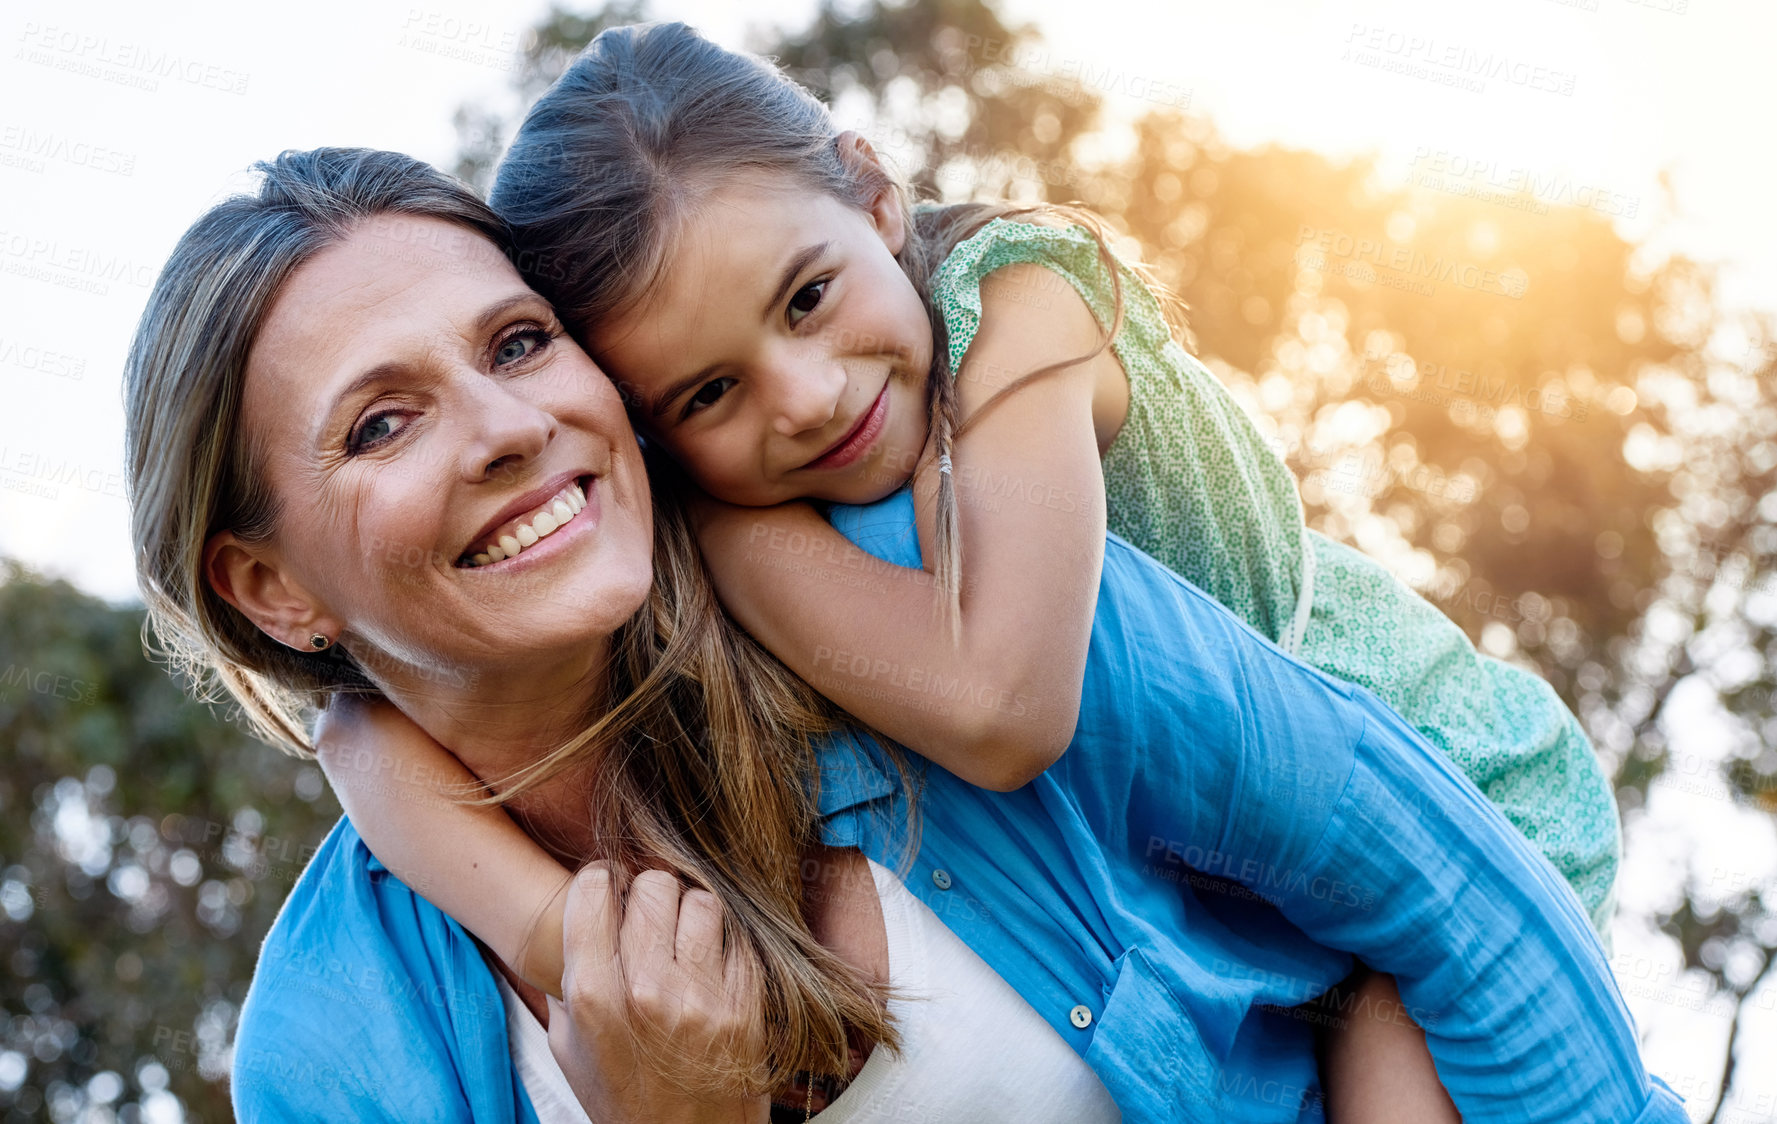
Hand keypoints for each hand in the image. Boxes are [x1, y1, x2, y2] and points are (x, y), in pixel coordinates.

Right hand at [547, 864, 768, 1123]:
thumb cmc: (624, 1100)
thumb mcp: (571, 1048)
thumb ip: (570, 979)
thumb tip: (581, 914)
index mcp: (595, 997)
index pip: (595, 889)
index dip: (602, 883)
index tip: (610, 892)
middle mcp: (648, 991)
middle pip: (654, 885)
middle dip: (650, 895)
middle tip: (650, 919)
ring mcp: (703, 998)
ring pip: (703, 901)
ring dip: (692, 914)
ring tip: (684, 941)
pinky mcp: (747, 1005)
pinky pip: (739, 938)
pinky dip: (725, 945)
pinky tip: (712, 967)